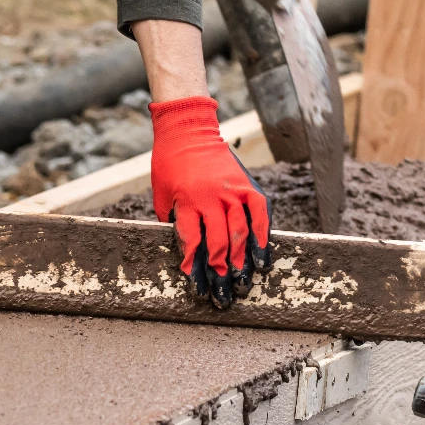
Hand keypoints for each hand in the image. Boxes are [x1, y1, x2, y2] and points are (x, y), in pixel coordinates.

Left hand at [149, 95, 271, 308]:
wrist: (187, 129)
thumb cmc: (168, 164)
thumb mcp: (161, 194)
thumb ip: (172, 220)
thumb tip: (182, 248)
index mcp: (186, 202)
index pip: (192, 241)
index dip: (195, 267)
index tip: (197, 288)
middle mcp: (210, 198)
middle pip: (218, 242)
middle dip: (221, 272)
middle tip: (223, 295)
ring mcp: (231, 190)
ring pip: (241, 232)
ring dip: (243, 261)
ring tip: (243, 283)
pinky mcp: (246, 184)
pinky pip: (260, 213)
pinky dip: (262, 235)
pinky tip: (262, 257)